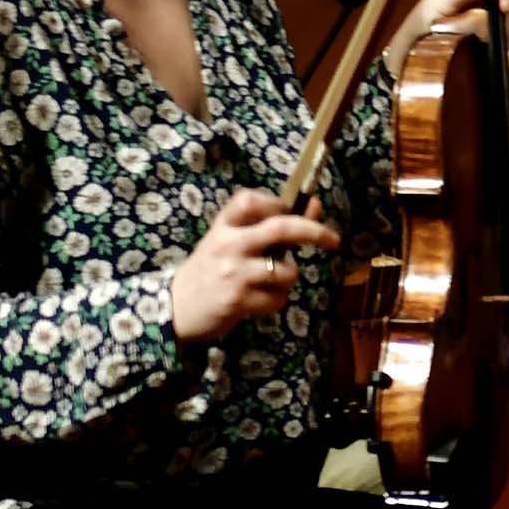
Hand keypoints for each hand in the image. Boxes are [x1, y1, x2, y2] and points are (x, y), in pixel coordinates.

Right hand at [169, 188, 328, 343]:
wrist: (174, 308)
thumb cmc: (210, 269)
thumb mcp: (231, 241)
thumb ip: (268, 225)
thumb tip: (315, 205)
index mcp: (224, 226)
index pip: (251, 201)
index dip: (278, 203)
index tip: (293, 211)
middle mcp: (228, 245)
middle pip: (281, 228)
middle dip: (314, 232)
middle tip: (334, 240)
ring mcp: (233, 274)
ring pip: (286, 271)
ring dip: (289, 278)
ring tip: (270, 282)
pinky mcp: (238, 301)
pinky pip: (278, 299)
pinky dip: (277, 301)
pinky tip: (258, 301)